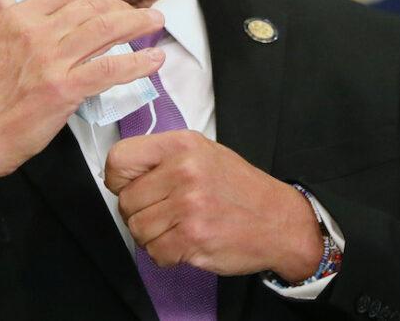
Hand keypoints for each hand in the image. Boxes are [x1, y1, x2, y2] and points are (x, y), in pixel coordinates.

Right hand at [0, 0, 164, 184]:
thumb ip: (0, 20)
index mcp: (15, 20)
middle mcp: (35, 33)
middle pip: (91, 7)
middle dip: (123, 4)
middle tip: (142, 8)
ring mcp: (51, 61)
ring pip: (105, 30)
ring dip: (137, 24)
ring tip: (156, 22)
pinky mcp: (64, 90)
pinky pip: (109, 70)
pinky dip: (137, 64)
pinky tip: (153, 61)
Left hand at [104, 131, 322, 279]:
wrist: (280, 220)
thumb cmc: (240, 189)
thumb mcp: (204, 154)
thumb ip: (164, 159)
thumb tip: (123, 176)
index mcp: (182, 144)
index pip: (119, 159)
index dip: (119, 180)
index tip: (132, 188)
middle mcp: (184, 170)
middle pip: (126, 201)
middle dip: (140, 214)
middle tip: (166, 214)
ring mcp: (189, 204)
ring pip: (137, 229)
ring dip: (153, 237)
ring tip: (179, 228)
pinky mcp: (193, 236)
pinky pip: (155, 252)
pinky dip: (167, 254)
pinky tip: (187, 243)